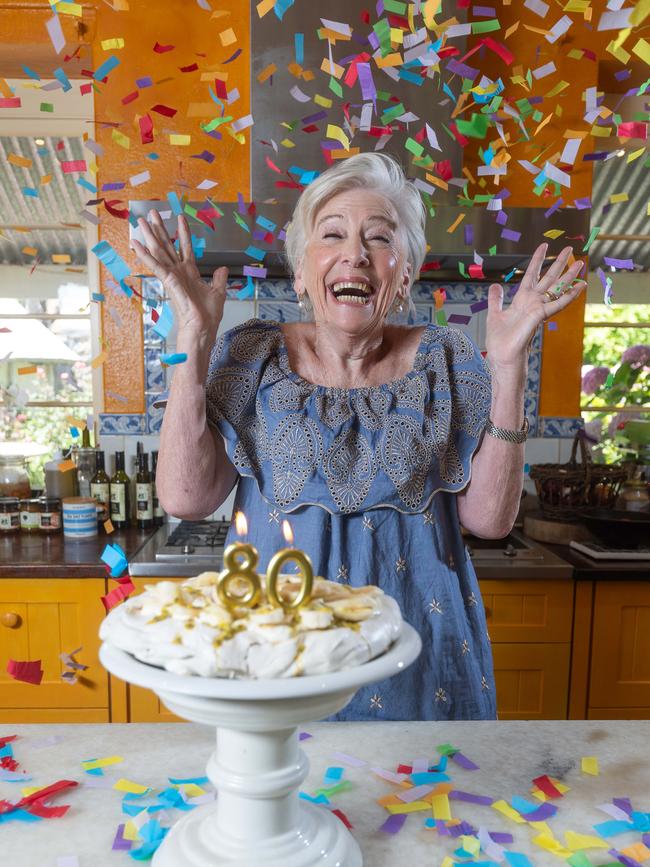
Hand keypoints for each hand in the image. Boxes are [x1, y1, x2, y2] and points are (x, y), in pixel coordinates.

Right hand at [131, 211, 226, 341]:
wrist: (203, 328)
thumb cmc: (208, 315)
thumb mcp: (218, 292)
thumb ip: (219, 278)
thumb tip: (223, 268)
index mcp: (190, 273)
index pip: (185, 247)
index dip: (183, 232)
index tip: (180, 217)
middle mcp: (179, 272)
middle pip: (167, 245)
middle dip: (159, 228)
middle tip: (151, 213)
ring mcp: (172, 276)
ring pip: (158, 251)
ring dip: (149, 235)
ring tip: (139, 220)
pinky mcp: (168, 281)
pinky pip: (155, 265)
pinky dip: (145, 254)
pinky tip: (136, 243)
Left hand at [485, 243, 585, 371]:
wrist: (502, 357)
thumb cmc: (500, 340)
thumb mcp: (494, 314)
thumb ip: (496, 299)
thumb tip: (495, 285)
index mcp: (522, 299)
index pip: (531, 274)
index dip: (537, 260)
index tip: (544, 245)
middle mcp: (533, 302)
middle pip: (548, 278)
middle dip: (558, 263)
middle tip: (569, 248)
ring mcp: (538, 309)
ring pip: (557, 288)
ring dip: (569, 276)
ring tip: (581, 263)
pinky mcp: (540, 317)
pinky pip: (557, 304)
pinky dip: (569, 296)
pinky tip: (580, 287)